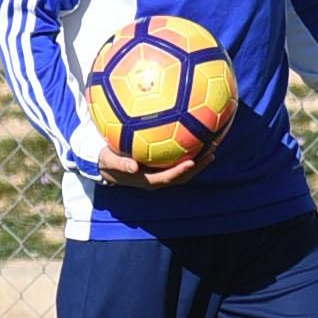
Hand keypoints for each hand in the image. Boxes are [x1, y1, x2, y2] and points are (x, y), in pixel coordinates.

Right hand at [97, 143, 216, 189]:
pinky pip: (178, 159)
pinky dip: (189, 151)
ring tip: (212, 146)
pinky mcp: (161, 165)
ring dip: (199, 160)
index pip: (168, 178)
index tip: (192, 162)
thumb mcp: (109, 162)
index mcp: (147, 181)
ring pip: (183, 169)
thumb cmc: (108, 161)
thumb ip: (121, 164)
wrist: (105, 164)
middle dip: (198, 166)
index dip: (180, 171)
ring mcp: (160, 173)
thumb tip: (134, 166)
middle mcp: (157, 179)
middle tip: (211, 153)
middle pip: (182, 176)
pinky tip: (198, 137)